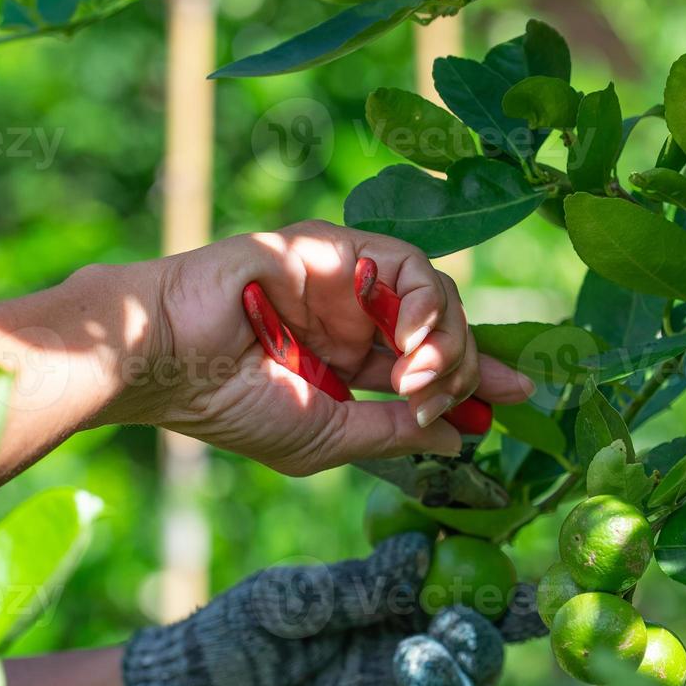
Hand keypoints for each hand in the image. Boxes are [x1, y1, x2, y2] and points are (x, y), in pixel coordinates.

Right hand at [98, 221, 532, 474]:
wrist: (170, 361)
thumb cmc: (232, 406)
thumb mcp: (327, 437)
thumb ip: (392, 433)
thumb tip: (459, 439)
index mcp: (347, 363)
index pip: (427, 364)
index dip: (475, 379)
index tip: (516, 399)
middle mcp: (353, 318)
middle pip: (444, 328)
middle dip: (466, 367)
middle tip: (451, 403)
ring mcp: (345, 280)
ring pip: (437, 293)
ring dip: (447, 343)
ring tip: (422, 381)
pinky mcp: (335, 246)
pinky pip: (408, 264)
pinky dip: (426, 305)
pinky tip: (414, 344)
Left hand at [121, 534, 545, 685]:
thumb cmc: (241, 633)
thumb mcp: (291, 597)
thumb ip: (356, 585)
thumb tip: (422, 551)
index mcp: (396, 609)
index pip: (466, 600)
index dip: (506, 598)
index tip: (534, 588)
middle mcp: (406, 658)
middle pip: (476, 656)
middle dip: (478, 640)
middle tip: (454, 625)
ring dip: (451, 684)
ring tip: (415, 661)